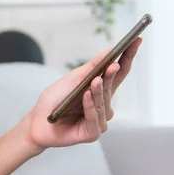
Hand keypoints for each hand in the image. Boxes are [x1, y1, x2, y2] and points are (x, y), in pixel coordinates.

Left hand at [24, 38, 142, 152]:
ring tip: (95, 81)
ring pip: (104, 103)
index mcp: (100, 90)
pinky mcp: (92, 133)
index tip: (136, 41)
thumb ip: (91, 68)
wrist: (37, 121)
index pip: (119, 73)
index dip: (128, 57)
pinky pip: (95, 118)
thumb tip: (109, 51)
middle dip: (113, 75)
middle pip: (112, 87)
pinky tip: (86, 96)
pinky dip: (90, 107)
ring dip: (98, 92)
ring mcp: (99, 120)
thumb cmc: (54, 100)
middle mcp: (103, 105)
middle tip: (114, 63)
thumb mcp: (72, 79)